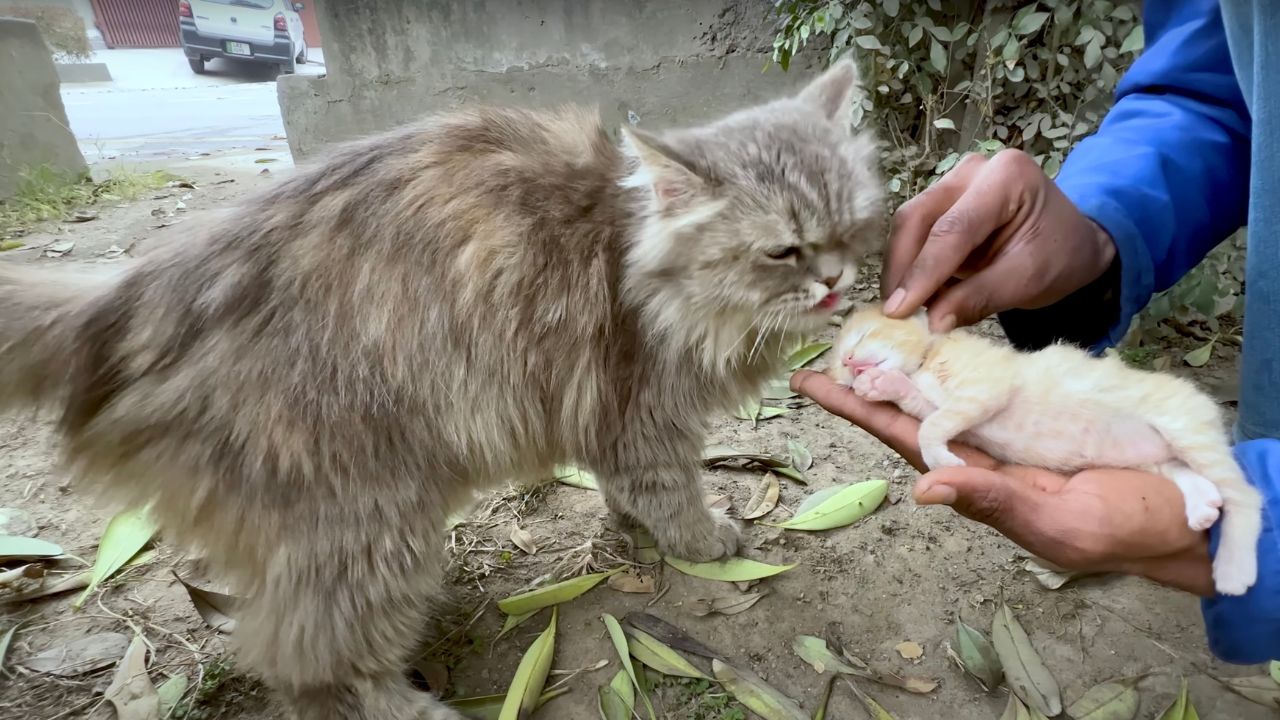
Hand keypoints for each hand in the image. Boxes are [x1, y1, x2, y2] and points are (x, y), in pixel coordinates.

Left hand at [792, 370, 1213, 595]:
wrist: (1184, 514)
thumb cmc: (1121, 528)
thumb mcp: (1057, 524)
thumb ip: (994, 502)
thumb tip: (923, 488)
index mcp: (976, 477)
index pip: (900, 436)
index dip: (857, 407)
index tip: (810, 381)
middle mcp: (980, 451)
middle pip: (908, 408)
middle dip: (863, 379)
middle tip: (820, 344)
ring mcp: (1006, 432)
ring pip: (940, 393)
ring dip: (900, 367)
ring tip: (861, 334)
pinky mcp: (1037, 414)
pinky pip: (982, 386)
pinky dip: (951, 363)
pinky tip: (930, 343)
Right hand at [882, 149, 1115, 332]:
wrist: (1074, 243)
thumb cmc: (1060, 257)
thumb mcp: (1028, 281)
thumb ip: (979, 298)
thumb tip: (932, 322)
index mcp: (1007, 177)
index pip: (953, 228)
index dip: (923, 271)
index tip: (898, 311)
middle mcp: (973, 170)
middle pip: (919, 217)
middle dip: (903, 268)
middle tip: (895, 313)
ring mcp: (954, 182)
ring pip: (909, 224)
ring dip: (902, 269)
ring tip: (904, 308)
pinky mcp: (942, 200)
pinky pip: (915, 232)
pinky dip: (911, 266)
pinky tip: (914, 294)